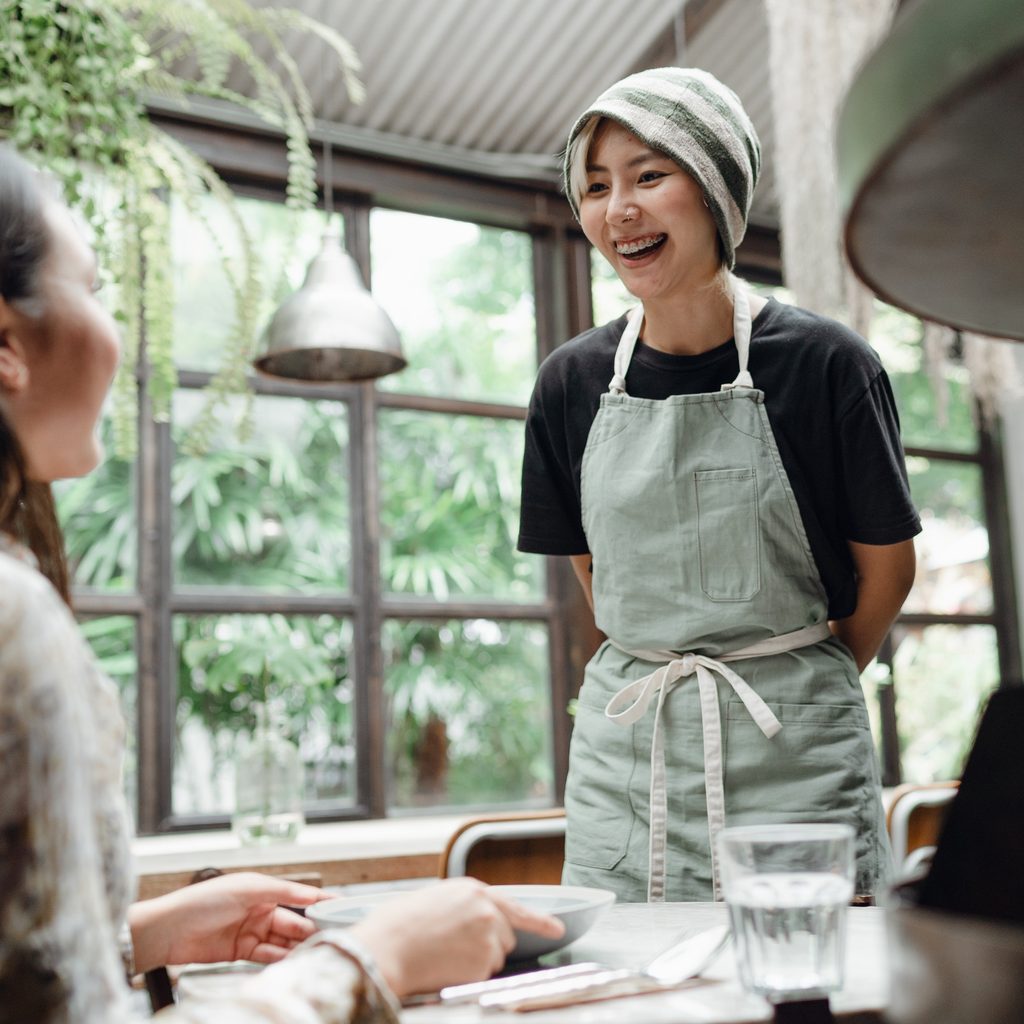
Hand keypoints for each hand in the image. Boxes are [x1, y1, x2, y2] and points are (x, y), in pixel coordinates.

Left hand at [127, 872, 331, 971]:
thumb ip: (281, 892)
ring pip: (282, 941)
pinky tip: (292, 963)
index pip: (298, 896)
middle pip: (293, 922)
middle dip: (311, 930)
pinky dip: (279, 960)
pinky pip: (267, 956)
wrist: (168, 930)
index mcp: (263, 890)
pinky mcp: (241, 953)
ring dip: (297, 948)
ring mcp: (251, 933)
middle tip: (330, 938)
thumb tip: (312, 895)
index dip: (319, 901)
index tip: (342, 907)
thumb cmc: (203, 901)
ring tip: (314, 954)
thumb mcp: (246, 889)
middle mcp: (260, 911)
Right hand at [349, 878, 564, 996]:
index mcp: (473, 890)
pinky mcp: (484, 962)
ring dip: (477, 962)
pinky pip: (484, 976)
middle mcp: (487, 910)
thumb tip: (471, 921)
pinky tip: (446, 967)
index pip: (515, 906)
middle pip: (504, 937)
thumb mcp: (434, 899)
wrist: (387, 948)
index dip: (539, 921)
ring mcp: (488, 936)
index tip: (557, 929)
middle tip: (455, 948)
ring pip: (494, 958)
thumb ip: (462, 906)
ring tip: (444, 955)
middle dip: (488, 945)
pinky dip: (469, 977)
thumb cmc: (399, 925)